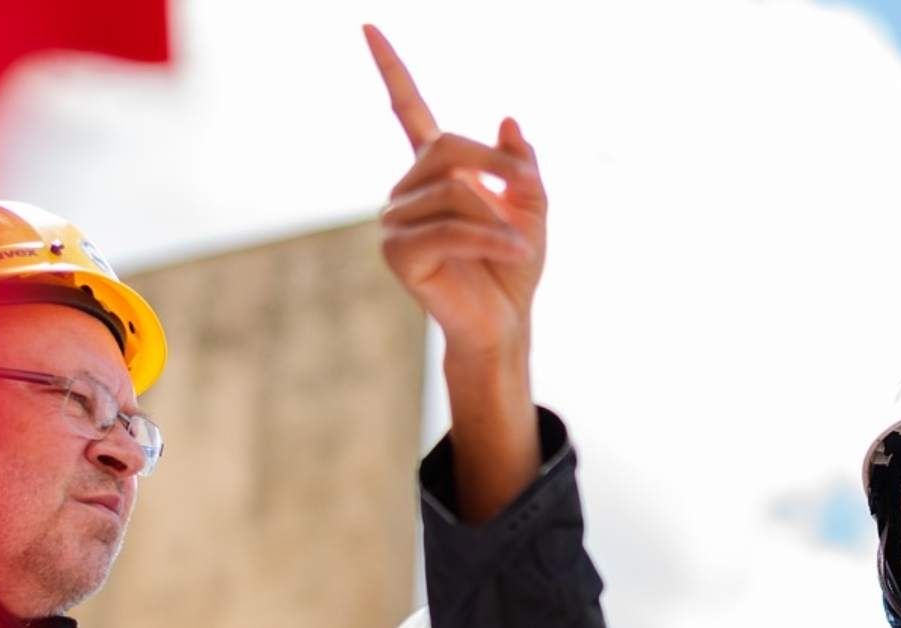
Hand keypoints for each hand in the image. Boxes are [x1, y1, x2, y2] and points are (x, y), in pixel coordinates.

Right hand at [365, 24, 545, 521]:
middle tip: (528, 193)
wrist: (504, 323)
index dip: (391, 69)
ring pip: (453, 189)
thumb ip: (521, 166)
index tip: (368, 27)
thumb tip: (508, 121)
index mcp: (433, 174)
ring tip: (520, 243)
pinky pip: (449, 226)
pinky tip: (513, 250)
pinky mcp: (399, 254)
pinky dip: (490, 235)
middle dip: (495, 166)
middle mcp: (406, 192)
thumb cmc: (513, 270)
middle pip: (447, 148)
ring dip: (499, 213)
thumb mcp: (532, 209)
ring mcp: (395, 223)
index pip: (406, 111)